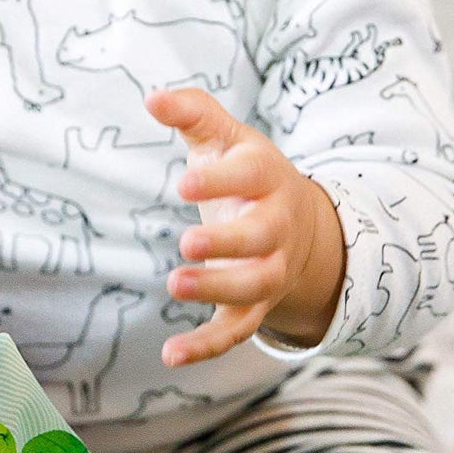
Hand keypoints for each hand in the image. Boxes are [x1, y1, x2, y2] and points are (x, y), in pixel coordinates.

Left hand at [145, 89, 345, 367]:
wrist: (301, 225)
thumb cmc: (248, 174)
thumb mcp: (227, 137)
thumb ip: (193, 113)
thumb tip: (152, 97)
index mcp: (268, 179)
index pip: (251, 177)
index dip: (222, 181)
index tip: (185, 182)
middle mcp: (275, 228)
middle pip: (259, 238)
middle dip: (227, 242)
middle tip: (188, 242)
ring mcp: (267, 271)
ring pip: (251, 287)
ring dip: (216, 289)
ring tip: (175, 283)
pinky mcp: (252, 307)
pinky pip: (235, 331)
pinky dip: (206, 346)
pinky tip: (171, 355)